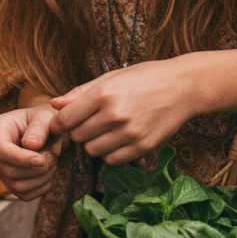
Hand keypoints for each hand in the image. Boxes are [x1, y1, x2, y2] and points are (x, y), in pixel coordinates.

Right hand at [0, 105, 67, 201]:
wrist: (44, 131)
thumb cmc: (43, 121)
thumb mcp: (44, 117)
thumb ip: (39, 128)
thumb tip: (31, 145)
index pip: (1, 150)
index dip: (21, 158)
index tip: (41, 160)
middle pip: (10, 172)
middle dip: (38, 168)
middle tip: (53, 154)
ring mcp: (0, 169)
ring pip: (18, 187)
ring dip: (42, 177)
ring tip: (52, 160)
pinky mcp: (10, 185)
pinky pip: (26, 195)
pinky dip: (42, 186)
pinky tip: (48, 170)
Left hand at [48, 59, 197, 163]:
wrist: (182, 87)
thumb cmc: (143, 77)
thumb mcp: (110, 77)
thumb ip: (80, 92)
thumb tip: (53, 104)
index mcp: (103, 93)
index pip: (65, 120)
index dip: (59, 123)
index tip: (61, 123)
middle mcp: (114, 114)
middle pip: (77, 137)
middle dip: (78, 131)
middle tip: (89, 121)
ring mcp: (129, 133)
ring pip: (92, 150)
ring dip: (93, 142)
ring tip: (105, 128)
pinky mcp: (142, 147)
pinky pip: (111, 160)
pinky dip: (109, 152)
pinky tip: (117, 138)